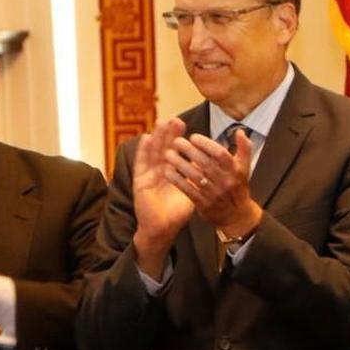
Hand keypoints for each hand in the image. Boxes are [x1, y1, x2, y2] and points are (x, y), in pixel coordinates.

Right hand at [131, 118, 194, 277]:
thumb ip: (198, 177)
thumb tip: (209, 163)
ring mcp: (149, 175)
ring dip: (157, 137)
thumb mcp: (192, 192)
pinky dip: (143, 151)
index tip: (185, 125)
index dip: (180, 139)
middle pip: (165, 148)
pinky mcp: (140, 181)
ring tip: (161, 122)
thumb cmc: (177, 213)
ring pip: (153, 152)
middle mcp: (160, 171)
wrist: (162, 229)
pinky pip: (141, 163)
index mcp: (172, 172)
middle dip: (170, 134)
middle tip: (176, 119)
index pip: (176, 152)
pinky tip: (147, 138)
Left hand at [163, 127, 262, 237]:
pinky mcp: (204, 204)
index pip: (220, 154)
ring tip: (168, 154)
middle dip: (190, 151)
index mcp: (235, 170)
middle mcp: (225, 181)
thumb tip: (240, 131)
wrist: (237, 216)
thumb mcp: (245, 168)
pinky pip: (188, 190)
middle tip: (176, 141)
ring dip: (180, 164)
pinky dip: (177, 180)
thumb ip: (244, 148)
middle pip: (205, 163)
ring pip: (195, 176)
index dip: (206, 144)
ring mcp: (214, 193)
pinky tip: (167, 171)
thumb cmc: (238, 187)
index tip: (193, 137)